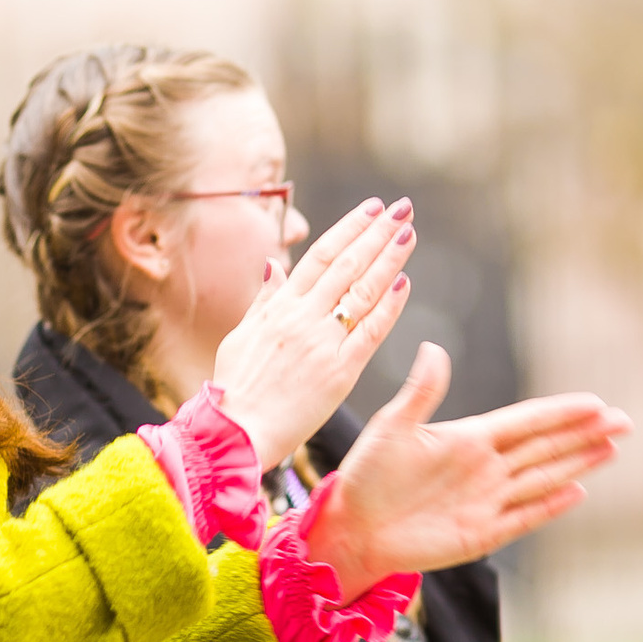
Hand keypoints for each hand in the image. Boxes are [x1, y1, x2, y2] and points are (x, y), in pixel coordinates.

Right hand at [212, 198, 416, 464]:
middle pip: (347, 265)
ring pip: (362, 291)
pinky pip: (370, 332)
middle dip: (376, 233)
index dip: (349, 229)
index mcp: (279, 307)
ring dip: (389, 259)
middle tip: (402, 210)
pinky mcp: (339, 371)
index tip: (371, 209)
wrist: (237, 431)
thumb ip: (264, 299)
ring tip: (408, 233)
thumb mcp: (240, 335)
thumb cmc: (234, 388)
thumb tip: (275, 264)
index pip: (320, 256)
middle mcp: (302, 318)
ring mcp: (322, 343)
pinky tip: (404, 283)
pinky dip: (389, 307)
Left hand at [306, 342, 632, 590]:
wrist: (351, 526)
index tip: (596, 401)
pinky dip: (551, 505)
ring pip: (544, 478)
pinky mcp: (482, 532)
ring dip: (578, 463)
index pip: (526, 421)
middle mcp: (485, 467)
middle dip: (585, 433)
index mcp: (468, 438)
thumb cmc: (366, 473)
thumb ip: (420, 392)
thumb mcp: (392, 427)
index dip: (560, 412)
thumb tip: (434, 347)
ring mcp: (487, 500)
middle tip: (625, 420)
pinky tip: (579, 491)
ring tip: (613, 448)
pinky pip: (525, 515)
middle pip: (546, 447)